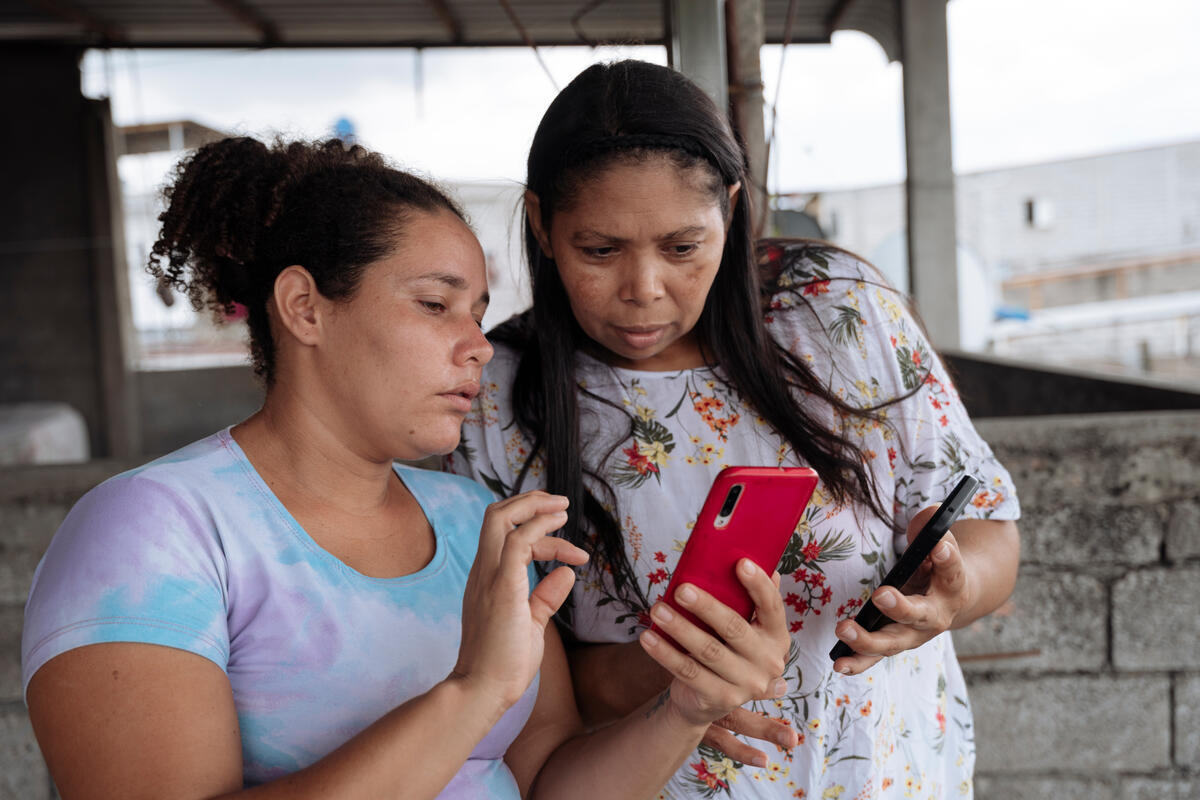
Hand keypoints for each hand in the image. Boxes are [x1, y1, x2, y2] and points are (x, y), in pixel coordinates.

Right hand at [451, 491, 587, 710]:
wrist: (482, 692)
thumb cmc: (503, 664)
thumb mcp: (530, 623)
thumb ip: (545, 597)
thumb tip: (566, 574)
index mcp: (488, 578)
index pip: (508, 536)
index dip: (542, 534)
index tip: (575, 552)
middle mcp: (483, 572)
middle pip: (497, 516)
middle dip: (530, 502)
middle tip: (562, 503)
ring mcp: (488, 578)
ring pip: (500, 519)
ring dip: (535, 507)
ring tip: (565, 509)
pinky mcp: (501, 588)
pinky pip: (516, 543)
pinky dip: (538, 527)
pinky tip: (559, 526)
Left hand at [637, 559, 792, 758]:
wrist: (711, 698)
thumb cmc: (726, 647)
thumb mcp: (742, 625)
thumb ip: (745, 598)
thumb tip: (747, 555)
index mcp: (777, 636)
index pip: (772, 606)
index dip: (758, 585)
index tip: (740, 562)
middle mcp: (768, 662)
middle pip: (734, 628)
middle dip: (707, 606)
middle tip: (681, 589)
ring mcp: (746, 684)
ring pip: (708, 651)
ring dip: (679, 628)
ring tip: (657, 609)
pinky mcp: (720, 699)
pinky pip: (688, 672)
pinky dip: (665, 653)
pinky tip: (648, 636)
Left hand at [831, 506, 973, 675]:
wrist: (952, 596)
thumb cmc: (939, 562)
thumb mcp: (940, 539)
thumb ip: (933, 527)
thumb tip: (929, 517)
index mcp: (953, 584)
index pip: (952, 570)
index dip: (947, 558)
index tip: (939, 547)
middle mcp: (938, 614)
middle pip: (920, 614)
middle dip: (900, 606)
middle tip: (881, 594)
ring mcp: (916, 633)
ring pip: (894, 641)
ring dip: (868, 639)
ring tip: (844, 630)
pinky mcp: (896, 643)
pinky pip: (876, 656)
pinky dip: (858, 661)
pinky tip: (839, 664)